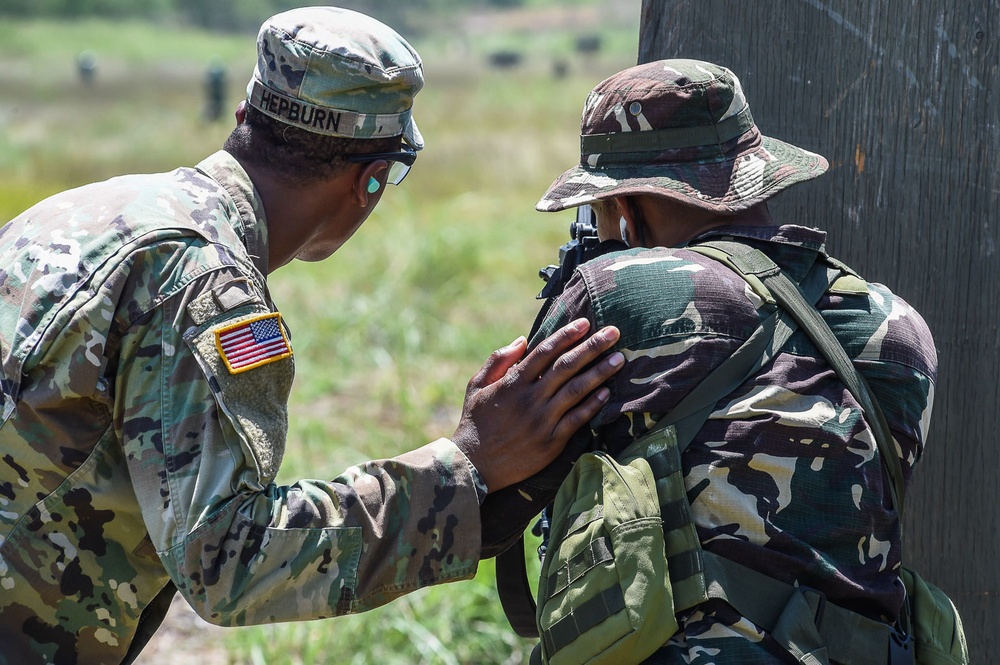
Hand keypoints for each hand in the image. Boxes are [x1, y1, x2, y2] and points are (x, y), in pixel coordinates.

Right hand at [452, 319, 622, 492]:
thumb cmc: (475, 422)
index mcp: (513, 383)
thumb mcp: (477, 386)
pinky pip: (577, 419)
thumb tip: (522, 340)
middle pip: (566, 366)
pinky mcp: (551, 442)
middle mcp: (530, 399)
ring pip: (577, 390)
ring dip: (600, 372)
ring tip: (619, 358)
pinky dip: (593, 404)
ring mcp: (543, 421)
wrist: (474, 465)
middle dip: (592, 347)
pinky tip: (608, 392)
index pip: (545, 352)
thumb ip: (498, 361)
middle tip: (614, 332)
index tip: (585, 322)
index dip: (566, 335)